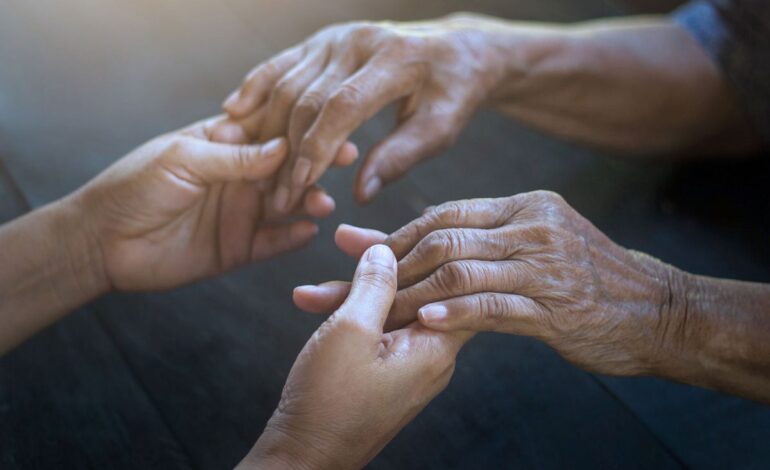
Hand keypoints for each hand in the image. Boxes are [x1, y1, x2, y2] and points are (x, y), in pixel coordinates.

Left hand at [73, 116, 353, 291]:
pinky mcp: (238, 248)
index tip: (331, 129)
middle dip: (314, 165)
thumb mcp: (184, 159)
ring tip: (323, 203)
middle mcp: (238, 178)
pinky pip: (274, 242)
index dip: (301, 131)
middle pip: (287, 169)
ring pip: (286, 205)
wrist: (103, 242)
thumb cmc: (134, 187)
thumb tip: (284, 147)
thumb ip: (234, 157)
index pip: (271, 133)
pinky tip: (309, 230)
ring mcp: (240, 213)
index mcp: (223, 145)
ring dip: (308, 202)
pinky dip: (293, 237)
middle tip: (341, 163)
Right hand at [222, 14, 501, 208]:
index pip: (342, 106)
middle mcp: (358, 40)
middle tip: (277, 194)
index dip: (317, 148)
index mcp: (393, 59)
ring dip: (267, 130)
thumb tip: (360, 194)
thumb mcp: (441, 128)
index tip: (300, 186)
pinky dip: (255, 86)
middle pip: (307, 97)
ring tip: (257, 173)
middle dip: (287, 150)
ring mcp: (336, 37)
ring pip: (287, 83)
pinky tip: (235, 110)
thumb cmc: (452, 93)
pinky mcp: (323, 40)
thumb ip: (401, 157)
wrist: (457, 50)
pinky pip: (281, 63)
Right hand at [239, 245, 471, 469]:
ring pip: (393, 311)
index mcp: (435, 348)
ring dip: (358, 289)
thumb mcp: (351, 330)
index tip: (398, 227)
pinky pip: (379, 333)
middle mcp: (431, 358)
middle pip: (420, 293)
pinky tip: (318, 299)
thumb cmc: (328, 401)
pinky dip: (353, 315)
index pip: (453, 284)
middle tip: (346, 238)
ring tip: (322, 268)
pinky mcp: (387, 377)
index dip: (428, 250)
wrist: (303, 459)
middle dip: (381, 264)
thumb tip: (387, 249)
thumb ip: (374, 284)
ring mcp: (410, 369)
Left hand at [294, 192, 690, 375]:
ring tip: (369, 315)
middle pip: (439, 241)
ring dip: (407, 295)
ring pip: (459, 272)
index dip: (392, 234)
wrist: (657, 310)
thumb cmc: (586, 280)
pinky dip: (456, 313)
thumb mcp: (536, 246)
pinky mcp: (556, 307)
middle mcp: (530, 227)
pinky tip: (425, 322)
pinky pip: (495, 306)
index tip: (347, 248)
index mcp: (522, 207)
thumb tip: (425, 245)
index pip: (442, 215)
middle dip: (382, 267)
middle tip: (332, 286)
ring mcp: (544, 266)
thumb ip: (481, 243)